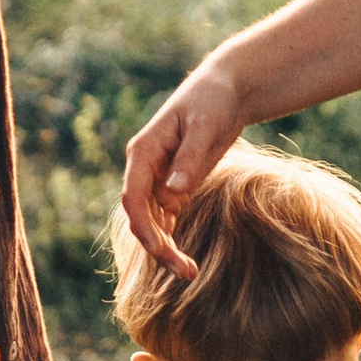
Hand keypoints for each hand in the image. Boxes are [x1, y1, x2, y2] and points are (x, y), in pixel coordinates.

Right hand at [119, 57, 251, 273]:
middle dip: (157, 246)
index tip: (162, 251)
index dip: (143, 228)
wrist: (228, 88)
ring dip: (165, 246)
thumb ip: (188, 161)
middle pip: (140, 216)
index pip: (133, 197)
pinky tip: (187, 258)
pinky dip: (172, 236)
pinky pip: (166, 216)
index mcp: (143, 152)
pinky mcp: (176, 182)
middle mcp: (145, 168)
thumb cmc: (213, 100)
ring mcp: (159, 177)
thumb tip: (173, 198)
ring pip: (152, 220)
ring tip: (190, 271)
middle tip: (187, 272)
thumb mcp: (205, 126)